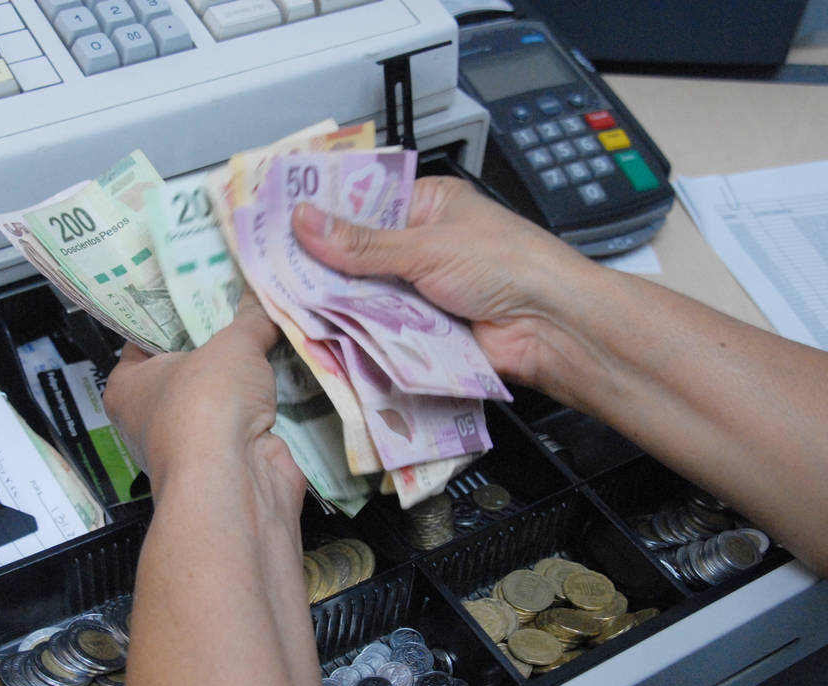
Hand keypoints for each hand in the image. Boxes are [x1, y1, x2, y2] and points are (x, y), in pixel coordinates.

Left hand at [102, 294, 305, 507]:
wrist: (234, 480)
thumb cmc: (204, 407)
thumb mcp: (231, 345)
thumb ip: (250, 318)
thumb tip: (264, 292)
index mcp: (126, 386)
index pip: (144, 338)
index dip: (173, 312)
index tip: (200, 287)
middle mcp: (151, 417)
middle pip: (187, 365)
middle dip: (216, 341)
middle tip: (242, 303)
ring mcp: (192, 442)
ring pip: (220, 395)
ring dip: (244, 374)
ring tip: (268, 331)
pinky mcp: (229, 458)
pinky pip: (247, 419)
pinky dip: (264, 402)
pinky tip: (283, 372)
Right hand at [291, 176, 611, 394]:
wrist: (550, 327)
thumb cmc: (509, 265)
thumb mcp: (426, 244)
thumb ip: (361, 243)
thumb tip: (306, 221)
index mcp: (426, 206)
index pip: (360, 206)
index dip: (321, 216)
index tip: (281, 225)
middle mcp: (420, 248)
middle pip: (356, 257)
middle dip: (325, 269)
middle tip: (277, 273)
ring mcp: (420, 293)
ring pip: (364, 298)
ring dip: (341, 305)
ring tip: (296, 305)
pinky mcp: (421, 334)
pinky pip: (380, 332)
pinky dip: (361, 336)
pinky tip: (331, 336)